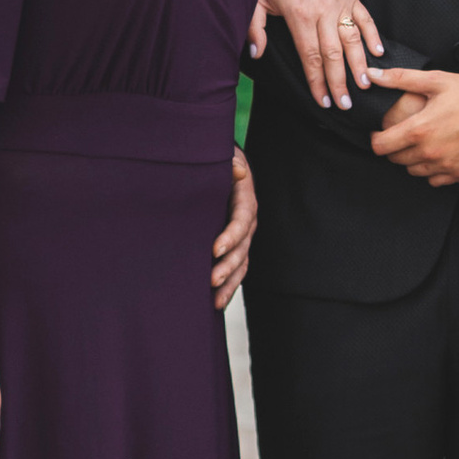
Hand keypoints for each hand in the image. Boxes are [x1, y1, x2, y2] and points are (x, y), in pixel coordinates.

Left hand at [212, 148, 257, 307]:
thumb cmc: (218, 163)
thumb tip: (239, 171)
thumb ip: (230, 161)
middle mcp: (248, 222)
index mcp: (245, 199)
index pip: (242, 220)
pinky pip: (237, 270)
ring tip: (215, 301)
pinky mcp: (235, 248)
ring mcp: (243, 237)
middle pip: (243, 248)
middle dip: (228, 266)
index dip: (231, 235)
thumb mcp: (225, 155)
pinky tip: (216, 303)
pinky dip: (228, 287)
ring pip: (242, 264)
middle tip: (211, 280)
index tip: (214, 249)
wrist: (220, 170)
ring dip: (230, 283)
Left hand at [252, 0, 383, 107]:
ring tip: (365, 85)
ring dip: (359, 64)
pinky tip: (378, 52)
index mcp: (299, 15)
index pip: (311, 57)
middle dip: (340, 82)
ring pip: (352, 39)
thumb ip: (254, 29)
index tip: (322, 101)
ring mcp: (339, 1)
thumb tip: (256, 54)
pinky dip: (372, 34)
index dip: (317, 81)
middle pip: (334, 54)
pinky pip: (364, 16)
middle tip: (345, 105)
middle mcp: (323, 10)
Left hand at [367, 64, 458, 187]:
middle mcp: (430, 152)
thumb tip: (372, 74)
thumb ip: (400, 78)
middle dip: (394, 147)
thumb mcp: (437, 80)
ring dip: (412, 160)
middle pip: (395, 160)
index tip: (380, 131)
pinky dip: (432, 170)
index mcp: (419, 130)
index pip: (380, 146)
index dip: (376, 137)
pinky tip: (439, 154)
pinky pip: (436, 180)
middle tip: (402, 134)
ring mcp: (447, 166)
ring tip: (421, 143)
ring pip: (414, 171)